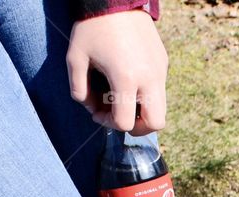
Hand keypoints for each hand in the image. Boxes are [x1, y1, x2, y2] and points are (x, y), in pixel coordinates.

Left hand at [66, 9, 167, 133]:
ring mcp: (160, 71)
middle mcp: (149, 78)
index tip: (98, 113)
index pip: (125, 122)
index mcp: (126, 79)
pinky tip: (129, 78)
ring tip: (123, 97)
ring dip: (142, 111)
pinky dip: (145, 94)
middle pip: (156, 123)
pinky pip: (159, 89)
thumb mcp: (75, 58)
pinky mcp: (163, 63)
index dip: (109, 124)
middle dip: (138, 127)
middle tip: (120, 116)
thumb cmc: (92, 27)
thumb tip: (91, 107)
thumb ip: (79, 90)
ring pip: (161, 108)